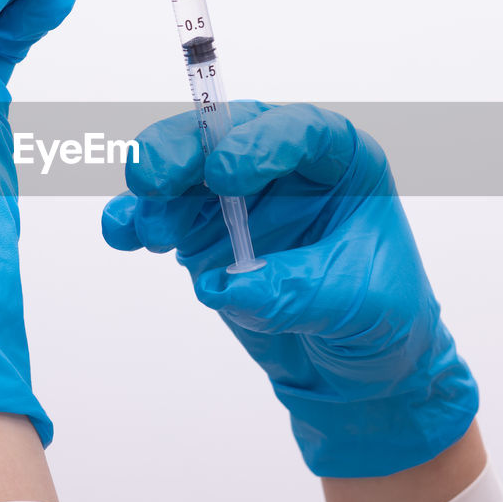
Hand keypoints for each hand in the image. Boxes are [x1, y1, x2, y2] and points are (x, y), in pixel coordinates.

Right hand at [102, 103, 477, 476]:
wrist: (360, 370)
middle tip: (151, 178)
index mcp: (340, 163)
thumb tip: (224, 285)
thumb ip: (295, 291)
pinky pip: (162, 217)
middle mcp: (283, 170)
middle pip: (225, 136)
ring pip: (184, 173)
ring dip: (156, 194)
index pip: (299, 132)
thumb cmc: (383, 320)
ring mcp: (238, 201)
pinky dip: (135, 221)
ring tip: (146, 229)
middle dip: (182, 151)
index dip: (258, 143)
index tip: (225, 174)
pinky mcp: (206, 237)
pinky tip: (119, 233)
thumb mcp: (359, 305)